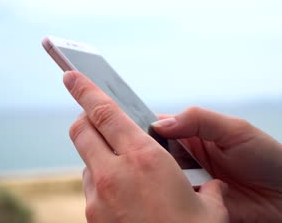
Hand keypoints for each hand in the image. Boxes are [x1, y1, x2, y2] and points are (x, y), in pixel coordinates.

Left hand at [63, 71, 227, 222]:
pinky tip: (124, 196)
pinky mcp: (92, 219)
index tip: (70, 74)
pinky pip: (91, 189)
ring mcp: (98, 199)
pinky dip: (102, 182)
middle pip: (81, 130)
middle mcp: (114, 174)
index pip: (105, 112)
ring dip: (99, 155)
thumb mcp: (211, 209)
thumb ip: (206, 187)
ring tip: (125, 168)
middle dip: (85, 118)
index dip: (85, 89)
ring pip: (86, 161)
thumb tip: (207, 185)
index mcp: (145, 160)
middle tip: (97, 117)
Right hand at [152, 107, 281, 221]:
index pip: (165, 126)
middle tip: (145, 153)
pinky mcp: (195, 204)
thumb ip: (199, 120)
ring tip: (157, 172)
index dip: (151, 127)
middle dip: (151, 152)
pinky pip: (174, 199)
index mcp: (198, 134)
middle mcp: (191, 157)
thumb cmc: (268, 159)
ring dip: (159, 174)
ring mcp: (192, 182)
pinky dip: (169, 196)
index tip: (135, 128)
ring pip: (163, 176)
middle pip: (158, 152)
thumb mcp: (235, 130)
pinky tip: (168, 192)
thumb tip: (161, 123)